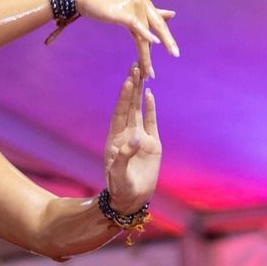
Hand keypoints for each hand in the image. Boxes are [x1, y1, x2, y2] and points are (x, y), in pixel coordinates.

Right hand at [70, 0, 177, 79]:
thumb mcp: (123, 2)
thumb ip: (140, 9)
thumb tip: (154, 11)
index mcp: (142, 0)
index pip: (157, 21)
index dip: (165, 35)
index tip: (172, 49)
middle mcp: (141, 2)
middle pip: (158, 25)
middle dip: (168, 41)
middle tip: (176, 54)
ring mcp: (133, 6)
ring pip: (145, 34)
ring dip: (147, 55)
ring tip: (150, 70)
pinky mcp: (123, 12)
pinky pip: (137, 26)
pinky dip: (146, 35)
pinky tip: (153, 44)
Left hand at [103, 68, 161, 211]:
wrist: (131, 199)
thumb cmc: (120, 188)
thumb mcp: (120, 174)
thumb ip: (125, 155)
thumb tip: (136, 137)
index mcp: (115, 140)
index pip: (119, 114)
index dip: (123, 98)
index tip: (127, 82)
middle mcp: (126, 135)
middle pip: (129, 106)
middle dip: (131, 87)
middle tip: (134, 66)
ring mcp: (139, 138)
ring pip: (139, 110)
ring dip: (139, 93)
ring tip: (141, 73)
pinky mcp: (152, 144)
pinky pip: (151, 122)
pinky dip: (150, 108)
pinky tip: (150, 94)